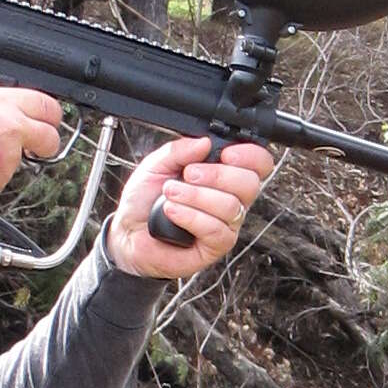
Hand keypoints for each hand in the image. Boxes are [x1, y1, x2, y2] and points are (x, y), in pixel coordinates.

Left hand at [106, 137, 274, 279]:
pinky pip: (215, 229)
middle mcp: (232, 199)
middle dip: (217, 175)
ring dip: (196, 196)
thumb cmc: (145, 201)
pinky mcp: (216, 246)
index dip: (250, 156)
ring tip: (170, 193)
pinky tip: (171, 211)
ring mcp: (227, 224)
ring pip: (230, 206)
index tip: (225, 154)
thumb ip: (179, 150)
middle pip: (250, 184)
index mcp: (225, 174)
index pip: (259, 163)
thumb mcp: (156, 165)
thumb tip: (205, 141)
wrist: (128, 232)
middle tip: (189, 174)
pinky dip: (190, 216)